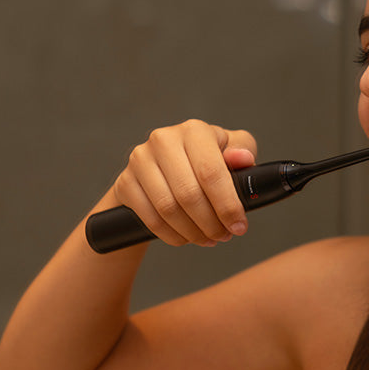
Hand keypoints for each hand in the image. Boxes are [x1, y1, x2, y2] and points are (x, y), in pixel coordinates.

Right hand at [112, 120, 257, 246]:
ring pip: (168, 209)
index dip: (227, 205)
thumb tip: (242, 158)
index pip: (211, 173)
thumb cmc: (207, 159)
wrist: (166, 166)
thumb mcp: (231, 151)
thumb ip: (242, 152)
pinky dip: (171, 235)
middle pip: (188, 194)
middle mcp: (164, 140)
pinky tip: (186, 237)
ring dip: (192, 232)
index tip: (239, 226)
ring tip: (208, 238)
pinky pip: (150, 219)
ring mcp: (140, 160)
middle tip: (224, 236)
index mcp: (194, 131)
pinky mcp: (125, 181)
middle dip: (211, 223)